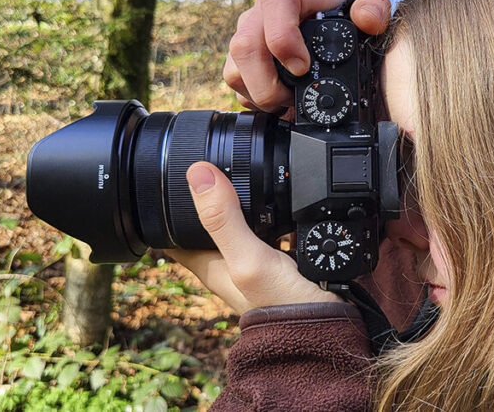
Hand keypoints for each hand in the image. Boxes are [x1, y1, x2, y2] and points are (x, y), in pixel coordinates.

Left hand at [165, 161, 342, 314]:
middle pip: (209, 220)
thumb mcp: (248, 259)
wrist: (328, 330)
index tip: (166, 176)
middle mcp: (231, 260)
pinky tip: (292, 197)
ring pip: (244, 220)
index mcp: (210, 263)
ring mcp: (258, 260)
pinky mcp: (285, 258)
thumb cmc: (284, 309)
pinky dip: (280, 211)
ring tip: (249, 171)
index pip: (172, 231)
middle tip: (211, 163)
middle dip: (209, 195)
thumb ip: (224, 219)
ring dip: (246, 199)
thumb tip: (198, 173)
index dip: (165, 204)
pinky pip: (277, 226)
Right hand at [224, 0, 392, 116]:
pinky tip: (280, 103)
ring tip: (290, 102)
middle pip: (244, 46)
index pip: (276, 3)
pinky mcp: (241, 62)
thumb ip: (375, 8)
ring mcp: (247, 38)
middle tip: (294, 97)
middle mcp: (261, 14)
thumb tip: (367, 19)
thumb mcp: (368, 8)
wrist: (332, 30)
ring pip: (234, 71)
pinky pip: (236, 86)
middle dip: (267, 82)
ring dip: (262, 95)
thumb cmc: (347, 17)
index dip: (283, 37)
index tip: (302, 67)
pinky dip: (256, 102)